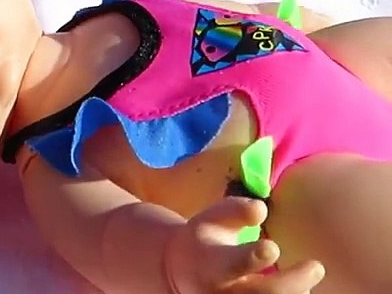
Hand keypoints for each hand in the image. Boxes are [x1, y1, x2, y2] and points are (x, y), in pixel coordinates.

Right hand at [164, 197, 324, 292]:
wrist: (178, 273)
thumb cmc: (204, 241)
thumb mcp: (211, 220)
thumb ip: (234, 211)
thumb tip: (261, 208)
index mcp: (212, 264)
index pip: (234, 263)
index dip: (252, 257)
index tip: (272, 248)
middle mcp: (223, 292)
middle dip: (293, 282)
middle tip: (316, 267)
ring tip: (307, 283)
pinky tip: (300, 290)